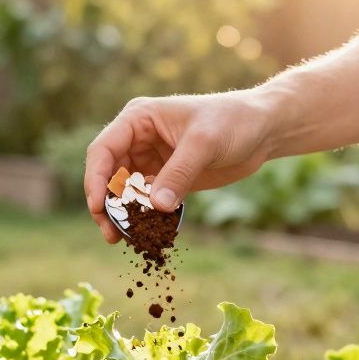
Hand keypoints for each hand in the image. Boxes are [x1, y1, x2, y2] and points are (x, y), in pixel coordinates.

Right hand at [84, 90, 273, 242]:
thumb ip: (178, 174)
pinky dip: (145, 218)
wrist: (262, 129)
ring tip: (126, 240)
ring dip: (124, 215)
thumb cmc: (233, 121)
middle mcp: (139, 139)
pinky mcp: (167, 179)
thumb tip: (156, 207)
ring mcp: (152, 160)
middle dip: (107, 204)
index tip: (99, 207)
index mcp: (138, 119)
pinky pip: (147, 202)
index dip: (95, 179)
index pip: (103, 150)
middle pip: (108, 175)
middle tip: (111, 233)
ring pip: (126, 192)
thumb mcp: (204, 143)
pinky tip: (148, 236)